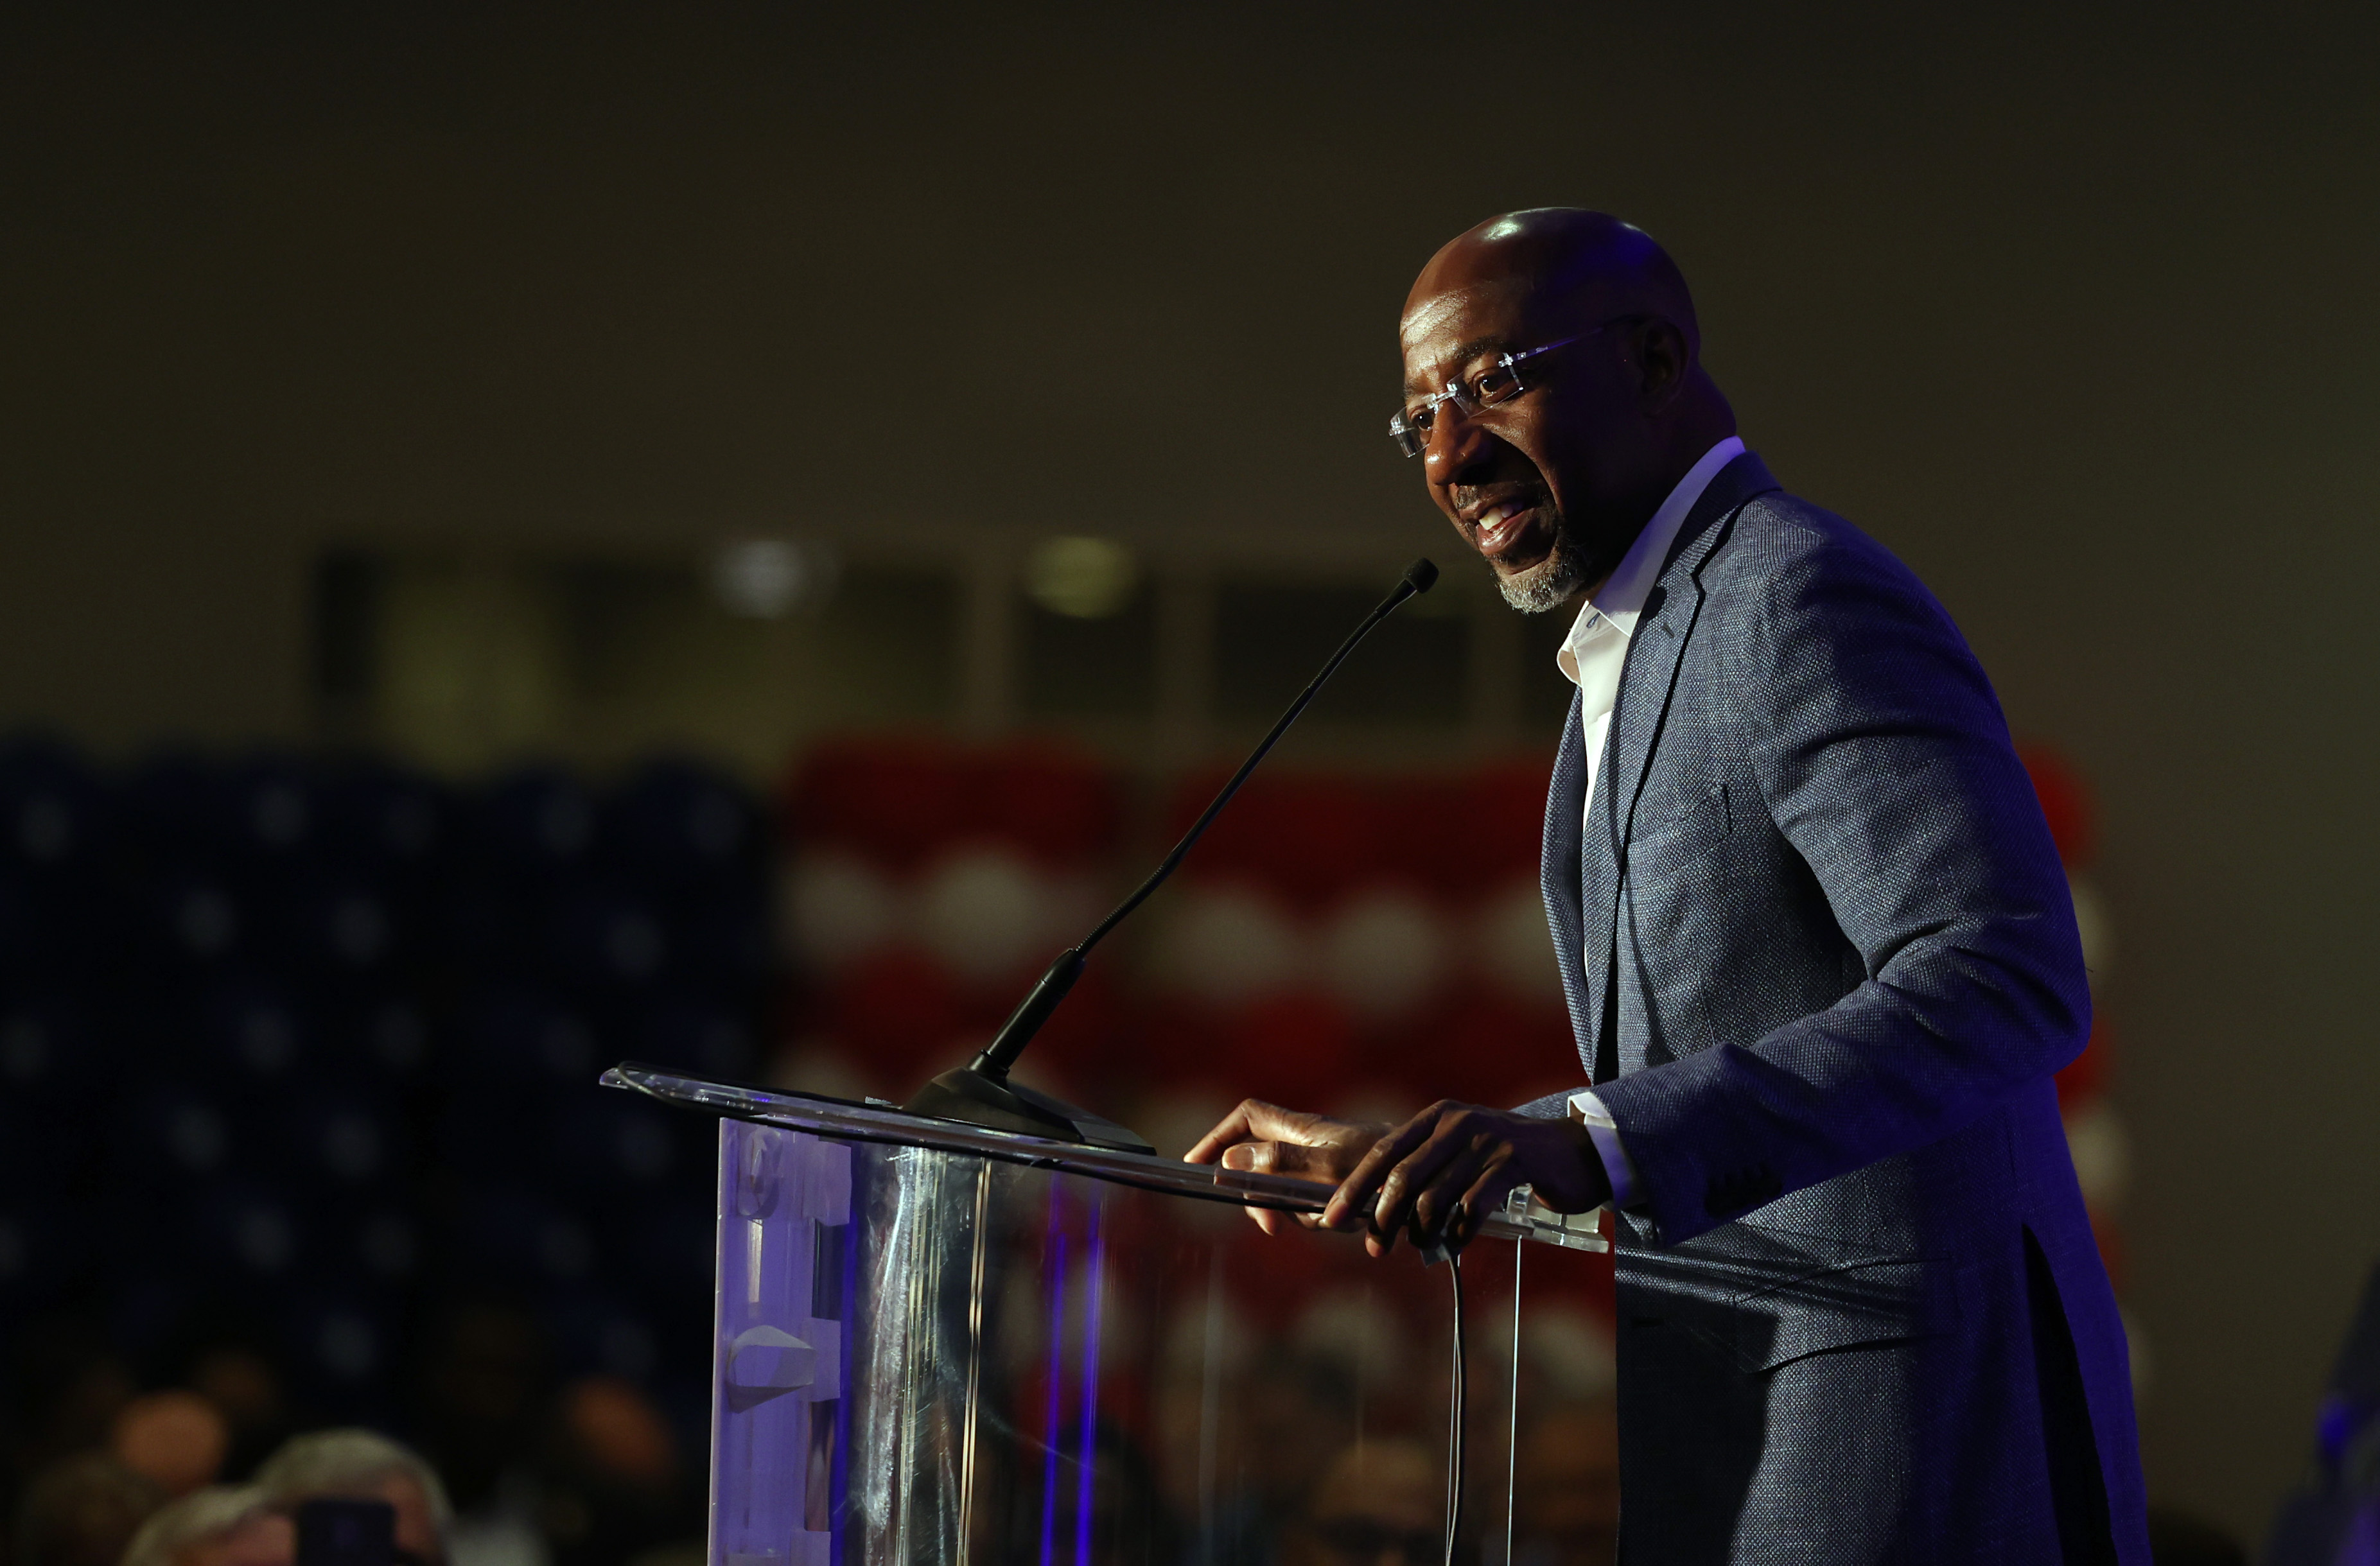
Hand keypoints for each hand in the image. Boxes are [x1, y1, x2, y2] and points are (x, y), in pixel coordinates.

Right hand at [1184, 1099, 1391, 1235]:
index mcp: (1299, 1128)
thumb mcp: (1328, 1165)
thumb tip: (1230, 1161)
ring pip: (1287, 1196)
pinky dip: (1327, 1221)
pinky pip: (1315, 1210)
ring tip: (1337, 1218)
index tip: (1197, 1164)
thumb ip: (1278, 1163)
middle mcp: (1306, 1144)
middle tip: (1273, 1227)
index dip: (1218, 1136)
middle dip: (1264, 1201)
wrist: (1433, 1177)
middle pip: (1258, 1169)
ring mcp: (1322, 1166)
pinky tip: (1352, 1223)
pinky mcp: (1339, 1189)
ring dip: (1304, 1216)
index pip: (1245, 1119)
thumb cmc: (1384, 1165)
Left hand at [1324, 1100, 1609, 1257]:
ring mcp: (1486, 1140)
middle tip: (1375, 1247)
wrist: (1569, 1152)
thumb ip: (1423, 1170)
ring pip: (1435, 1195)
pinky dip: (1458, 1232)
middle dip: (1382, 1217)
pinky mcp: (1513, 1162)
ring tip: (1420, 1246)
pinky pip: (1472, 1207)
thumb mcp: (1459, 1151)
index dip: (1355, 1188)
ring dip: (1420, 1230)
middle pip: (1403, 1176)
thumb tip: (1374, 1211)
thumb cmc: (1503, 1160)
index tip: (1332, 1218)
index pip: (1383, 1152)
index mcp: (1436, 1117)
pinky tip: (1456, 1243)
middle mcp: (1456, 1123)